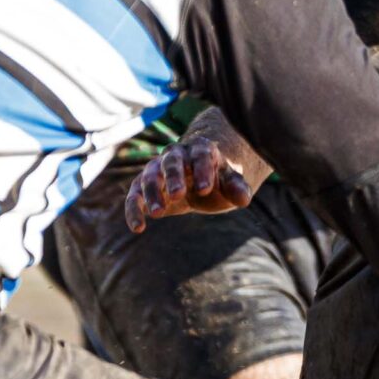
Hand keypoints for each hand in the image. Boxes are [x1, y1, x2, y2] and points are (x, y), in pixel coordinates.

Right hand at [126, 131, 261, 230]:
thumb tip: (244, 199)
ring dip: (152, 193)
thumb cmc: (217, 181)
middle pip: (171, 162)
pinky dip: (133, 210)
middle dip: (173, 177)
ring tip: (158, 214)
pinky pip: (134, 196)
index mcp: (200, 151)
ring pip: (149, 176)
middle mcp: (176, 156)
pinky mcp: (143, 186)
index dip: (203, 171)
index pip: (201, 156)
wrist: (200, 182)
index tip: (206, 190)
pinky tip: (138, 228)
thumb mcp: (230, 184)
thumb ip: (237, 189)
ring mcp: (157, 169)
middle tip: (177, 195)